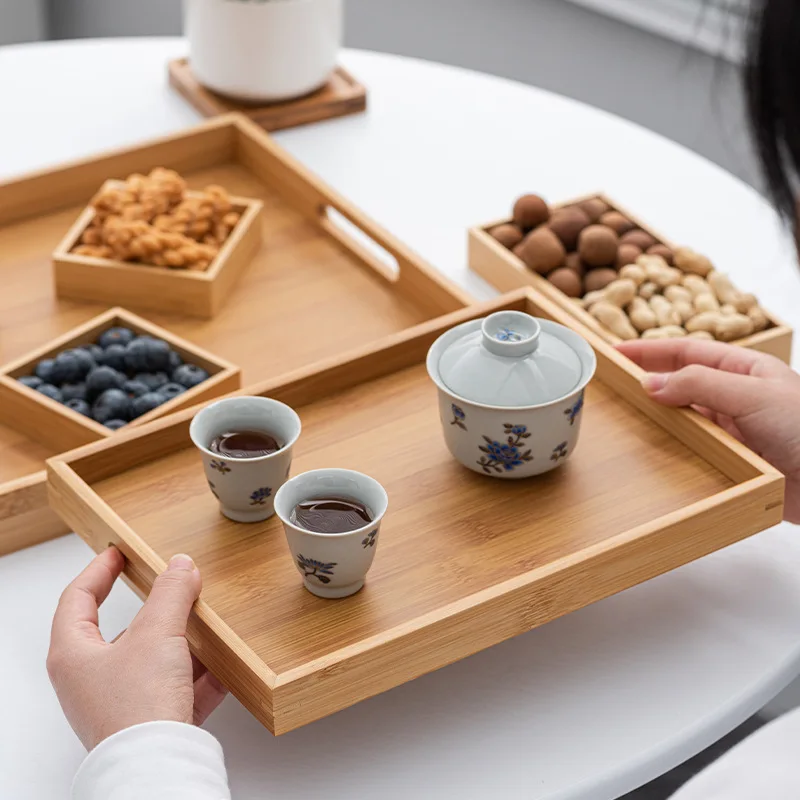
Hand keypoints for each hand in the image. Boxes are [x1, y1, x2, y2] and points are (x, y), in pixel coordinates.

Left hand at [47, 547, 226, 750]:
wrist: (158, 766)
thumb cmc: (137, 708)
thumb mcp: (157, 634)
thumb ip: (171, 594)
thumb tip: (180, 566)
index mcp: (74, 655)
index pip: (77, 600)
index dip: (98, 571)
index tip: (118, 554)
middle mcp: (91, 680)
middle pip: (124, 630)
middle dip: (157, 609)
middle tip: (174, 586)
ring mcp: (121, 702)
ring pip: (154, 659)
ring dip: (183, 642)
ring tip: (207, 624)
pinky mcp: (150, 722)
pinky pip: (176, 689)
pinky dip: (199, 674)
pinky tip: (222, 664)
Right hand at [617, 338, 799, 522]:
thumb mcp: (752, 395)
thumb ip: (699, 384)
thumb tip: (652, 383)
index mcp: (745, 369)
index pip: (688, 351)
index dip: (650, 350)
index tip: (617, 352)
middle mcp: (736, 396)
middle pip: (681, 382)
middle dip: (649, 380)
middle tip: (614, 383)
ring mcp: (733, 429)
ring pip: (684, 416)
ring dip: (658, 415)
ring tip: (628, 415)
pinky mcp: (732, 460)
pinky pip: (692, 448)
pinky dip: (671, 446)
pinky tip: (654, 448)